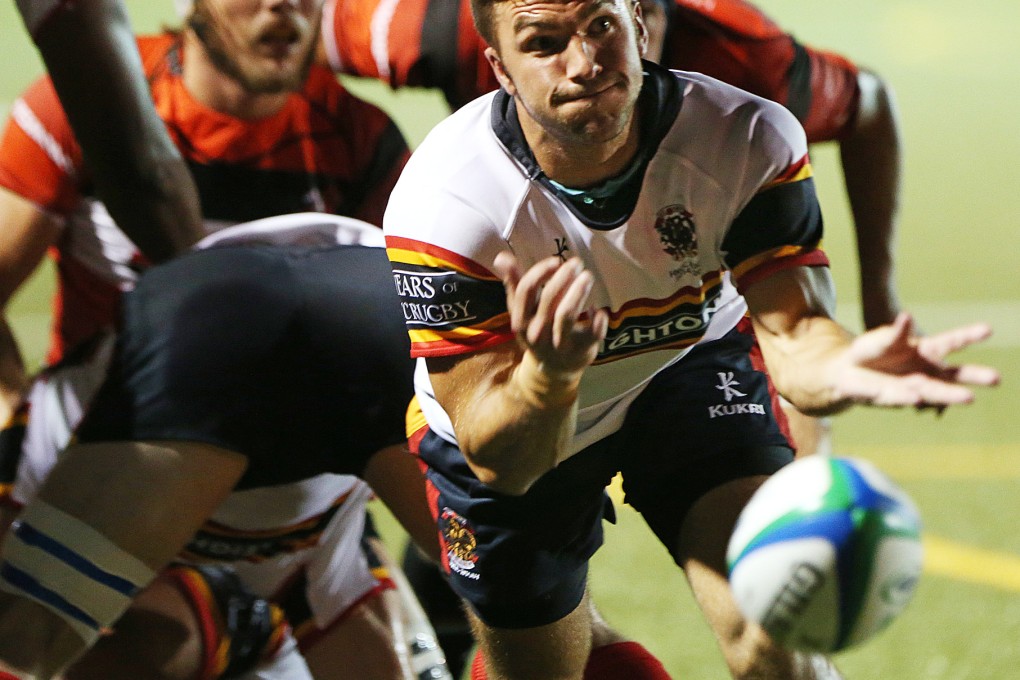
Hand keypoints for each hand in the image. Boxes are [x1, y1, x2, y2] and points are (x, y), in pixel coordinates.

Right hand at [493, 252, 607, 380]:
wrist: (554, 369)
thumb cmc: (539, 331)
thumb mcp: (523, 311)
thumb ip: (514, 284)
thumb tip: (501, 257)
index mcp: (521, 321)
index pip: (526, 291)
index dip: (540, 272)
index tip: (555, 261)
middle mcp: (537, 333)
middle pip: (548, 299)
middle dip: (563, 277)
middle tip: (576, 263)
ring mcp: (559, 344)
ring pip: (566, 315)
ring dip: (578, 291)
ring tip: (587, 276)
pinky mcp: (580, 350)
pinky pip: (592, 334)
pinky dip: (598, 319)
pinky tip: (598, 309)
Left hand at [830, 312, 999, 408]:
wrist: (845, 374)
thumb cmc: (870, 352)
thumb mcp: (882, 339)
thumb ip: (895, 333)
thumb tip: (906, 317)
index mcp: (926, 350)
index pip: (951, 342)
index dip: (968, 336)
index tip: (988, 329)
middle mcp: (925, 371)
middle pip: (954, 374)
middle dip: (974, 376)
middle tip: (997, 378)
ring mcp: (912, 387)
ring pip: (935, 393)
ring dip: (949, 395)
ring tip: (968, 398)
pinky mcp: (893, 398)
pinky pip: (901, 398)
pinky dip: (907, 397)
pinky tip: (916, 398)